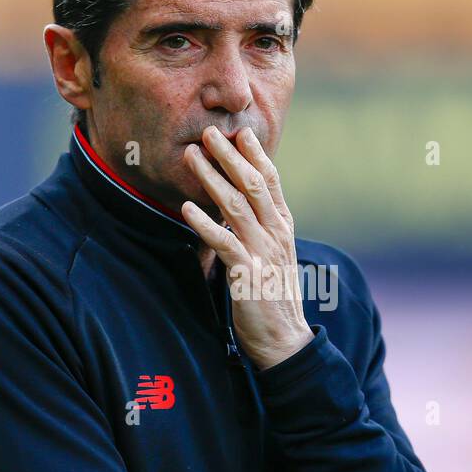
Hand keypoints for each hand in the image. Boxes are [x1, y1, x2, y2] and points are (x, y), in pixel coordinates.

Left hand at [180, 126, 313, 370]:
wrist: (285, 340)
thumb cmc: (272, 297)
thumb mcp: (270, 255)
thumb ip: (257, 229)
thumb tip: (233, 204)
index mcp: (283, 227)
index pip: (271, 182)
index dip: (255, 154)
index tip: (240, 131)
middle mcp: (276, 234)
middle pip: (253, 185)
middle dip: (230, 156)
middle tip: (210, 131)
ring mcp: (263, 253)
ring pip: (236, 207)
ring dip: (212, 179)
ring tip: (193, 157)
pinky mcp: (248, 275)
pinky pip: (224, 243)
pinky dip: (205, 224)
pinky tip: (187, 209)